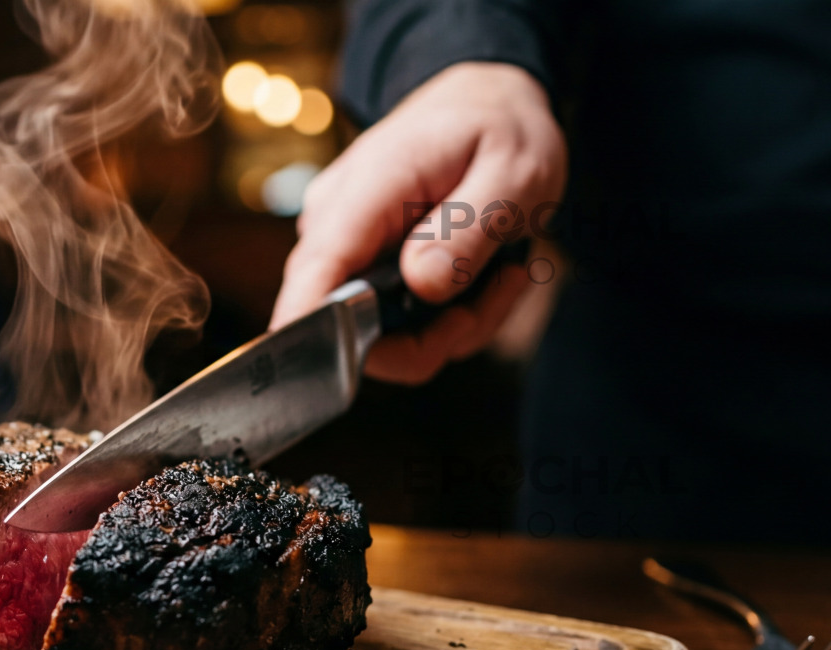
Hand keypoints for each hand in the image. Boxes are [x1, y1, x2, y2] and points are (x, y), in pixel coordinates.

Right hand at [273, 62, 565, 383]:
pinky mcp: (360, 264)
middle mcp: (335, 223)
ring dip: (452, 324)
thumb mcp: (515, 173)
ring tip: (503, 272)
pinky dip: (448, 315)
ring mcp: (344, 245)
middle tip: (500, 289)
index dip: (317, 336)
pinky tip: (483, 273)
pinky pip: (396, 321)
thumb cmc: (499, 129)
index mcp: (365, 192)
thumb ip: (468, 231)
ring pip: (382, 334)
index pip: (315, 276)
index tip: (357, 366)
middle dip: (433, 335)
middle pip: (350, 326)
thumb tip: (421, 286)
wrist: (485, 102)